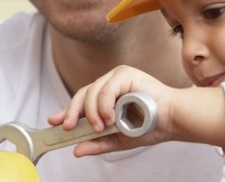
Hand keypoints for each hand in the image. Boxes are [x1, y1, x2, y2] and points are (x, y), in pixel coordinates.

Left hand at [47, 65, 175, 156]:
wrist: (172, 121)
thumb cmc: (151, 127)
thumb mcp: (119, 139)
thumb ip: (98, 143)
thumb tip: (76, 150)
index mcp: (108, 97)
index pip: (82, 101)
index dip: (67, 111)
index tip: (52, 121)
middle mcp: (111, 84)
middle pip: (83, 94)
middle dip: (73, 112)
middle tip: (69, 128)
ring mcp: (117, 77)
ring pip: (92, 91)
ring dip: (91, 112)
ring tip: (101, 127)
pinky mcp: (125, 73)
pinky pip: (106, 89)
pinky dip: (104, 104)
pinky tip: (109, 117)